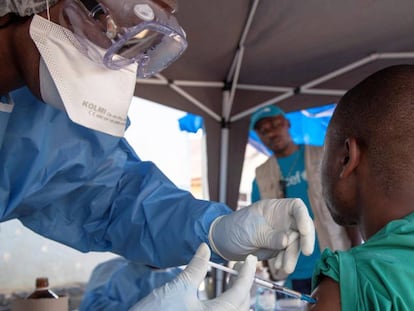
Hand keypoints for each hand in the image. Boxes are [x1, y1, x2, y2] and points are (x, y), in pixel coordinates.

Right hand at [129, 243, 256, 310]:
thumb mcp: (178, 288)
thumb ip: (196, 267)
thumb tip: (204, 247)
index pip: (241, 290)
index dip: (248, 273)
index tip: (251, 259)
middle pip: (242, 304)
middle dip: (245, 285)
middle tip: (243, 268)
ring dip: (236, 297)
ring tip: (233, 281)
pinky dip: (225, 305)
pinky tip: (218, 297)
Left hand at [208, 199, 314, 273]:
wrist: (223, 243)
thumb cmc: (234, 228)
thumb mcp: (250, 231)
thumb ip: (270, 236)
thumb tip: (288, 240)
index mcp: (275, 208)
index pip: (296, 207)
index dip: (304, 217)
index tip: (305, 230)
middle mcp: (282, 220)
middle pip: (301, 227)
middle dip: (304, 240)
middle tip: (305, 252)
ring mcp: (281, 235)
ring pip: (295, 244)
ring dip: (292, 256)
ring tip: (285, 267)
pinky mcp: (278, 248)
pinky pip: (287, 255)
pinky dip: (285, 261)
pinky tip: (278, 267)